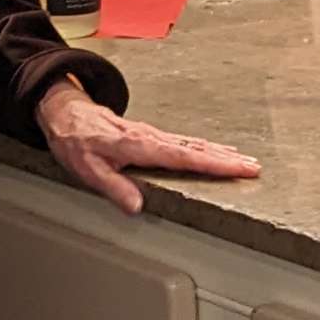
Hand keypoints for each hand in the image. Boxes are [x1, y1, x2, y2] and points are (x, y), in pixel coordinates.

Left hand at [33, 81, 260, 214]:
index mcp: (138, 146)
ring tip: (245, 161)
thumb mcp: (87, 169)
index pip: (182, 157)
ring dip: (220, 153)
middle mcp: (150, 137)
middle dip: (226, 159)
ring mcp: (152, 134)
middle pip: (195, 149)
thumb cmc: (74, 140)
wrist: (65, 112)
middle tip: (254, 168)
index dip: (212, 164)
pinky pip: (184, 141)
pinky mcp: (151, 135)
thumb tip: (137, 207)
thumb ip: (113, 188)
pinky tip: (217, 151)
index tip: (237, 169)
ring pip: (193, 143)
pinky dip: (205, 147)